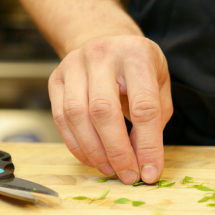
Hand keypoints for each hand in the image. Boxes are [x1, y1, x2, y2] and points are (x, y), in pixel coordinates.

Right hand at [49, 35, 172, 183]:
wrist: (104, 39)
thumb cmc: (137, 68)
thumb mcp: (158, 85)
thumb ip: (154, 121)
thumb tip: (143, 161)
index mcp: (136, 55)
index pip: (144, 106)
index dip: (148, 145)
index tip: (151, 172)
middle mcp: (101, 55)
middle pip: (103, 111)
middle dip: (117, 151)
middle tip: (128, 176)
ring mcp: (73, 65)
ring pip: (77, 116)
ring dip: (94, 152)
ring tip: (110, 170)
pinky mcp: (56, 79)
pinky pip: (61, 119)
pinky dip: (76, 145)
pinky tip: (93, 158)